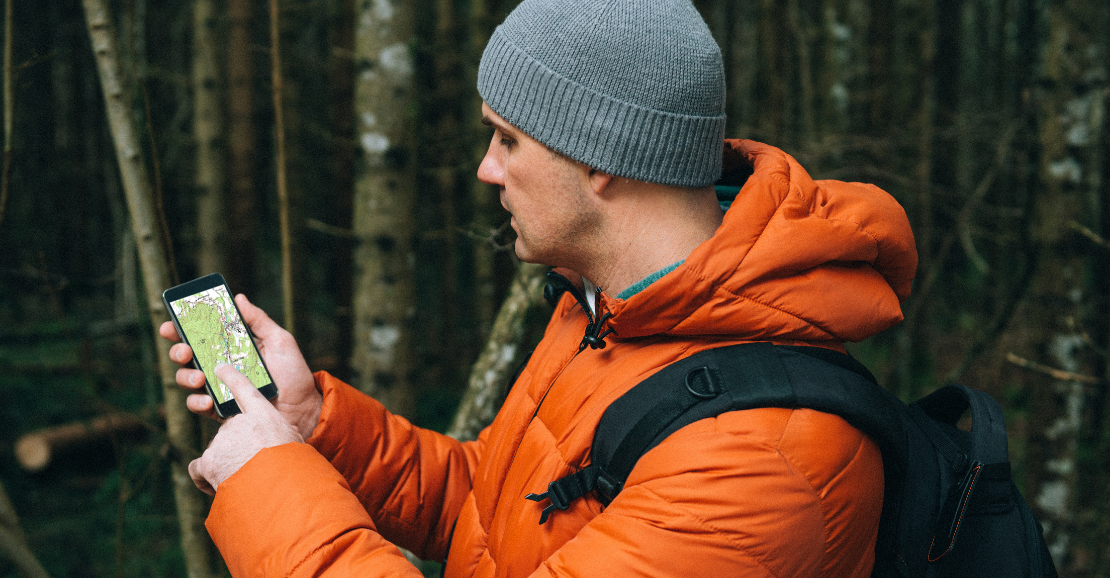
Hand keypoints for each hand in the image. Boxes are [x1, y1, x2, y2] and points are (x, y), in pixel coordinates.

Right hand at [159, 294, 322, 439]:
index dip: (181, 327)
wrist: (303, 407)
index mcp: (230, 345)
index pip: (200, 334)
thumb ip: (259, 321)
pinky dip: (197, 402)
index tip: (172, 323)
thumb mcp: (279, 341)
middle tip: (185, 350)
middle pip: (185, 355)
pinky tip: (207, 400)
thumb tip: (239, 297)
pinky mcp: (220, 408)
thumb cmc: (293, 373)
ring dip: (186, 376)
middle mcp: (219, 365)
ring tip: (200, 377)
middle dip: (177, 350)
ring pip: (187, 379)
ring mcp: (218, 387)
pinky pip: (199, 405)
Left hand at [189, 363, 303, 494]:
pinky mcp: (208, 461)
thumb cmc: (293, 467)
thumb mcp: (294, 445)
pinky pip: (199, 469)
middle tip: (250, 467)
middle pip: (231, 433)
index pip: (244, 389)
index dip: (231, 377)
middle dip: (238, 449)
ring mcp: (221, 441)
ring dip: (227, 466)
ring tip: (242, 482)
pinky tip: (218, 489)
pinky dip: (205, 479)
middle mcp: (239, 423)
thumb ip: (282, 436)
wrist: (278, 486)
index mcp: (263, 416)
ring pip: (218, 453)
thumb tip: (280, 441)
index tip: (220, 367)